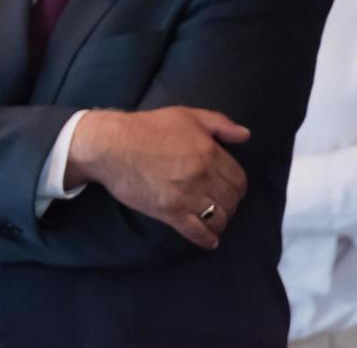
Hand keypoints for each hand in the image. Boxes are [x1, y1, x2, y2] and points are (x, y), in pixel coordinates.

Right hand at [66, 107, 249, 249]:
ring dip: (219, 220)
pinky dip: (207, 239)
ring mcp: (186, 196)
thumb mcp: (185, 115)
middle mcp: (202, 176)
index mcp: (209, 152)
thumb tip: (245, 135)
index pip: (238, 179)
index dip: (236, 185)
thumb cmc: (146, 127)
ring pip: (217, 218)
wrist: (110, 145)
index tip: (228, 187)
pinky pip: (197, 232)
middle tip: (219, 202)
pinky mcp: (169, 212)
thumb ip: (219, 123)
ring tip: (213, 218)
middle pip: (231, 200)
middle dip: (229, 203)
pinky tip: (210, 241)